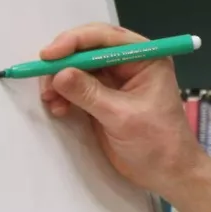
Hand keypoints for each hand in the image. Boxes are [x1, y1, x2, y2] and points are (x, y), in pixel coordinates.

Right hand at [37, 22, 202, 192]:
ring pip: (79, 68)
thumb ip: (89, 94)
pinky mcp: (104, 98)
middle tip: (43, 78)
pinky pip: (78, 88)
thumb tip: (58, 74)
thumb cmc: (157, 142)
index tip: (49, 55)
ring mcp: (116, 80)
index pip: (106, 37)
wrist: (167, 174)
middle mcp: (130, 63)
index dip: (75, 41)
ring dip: (60, 81)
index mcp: (145, 57)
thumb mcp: (122, 116)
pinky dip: (64, 95)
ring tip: (50, 99)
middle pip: (88, 49)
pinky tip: (58, 109)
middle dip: (64, 62)